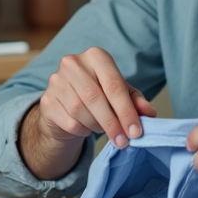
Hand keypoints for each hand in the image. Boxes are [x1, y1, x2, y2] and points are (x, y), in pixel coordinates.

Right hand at [20, 47, 156, 179]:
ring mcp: (56, 81)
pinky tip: (86, 127)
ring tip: (103, 128)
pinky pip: (69, 122)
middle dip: (113, 123)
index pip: (114, 85)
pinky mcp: (46, 100)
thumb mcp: (120, 95)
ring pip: (81, 111)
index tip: (136, 132)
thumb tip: (151, 114)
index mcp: (96, 56)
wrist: (66, 105)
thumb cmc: (98, 95)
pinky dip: (82, 130)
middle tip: (124, 141)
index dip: (126, 111)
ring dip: (97, 126)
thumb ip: (136, 101)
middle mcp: (73, 63)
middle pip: (96, 98)